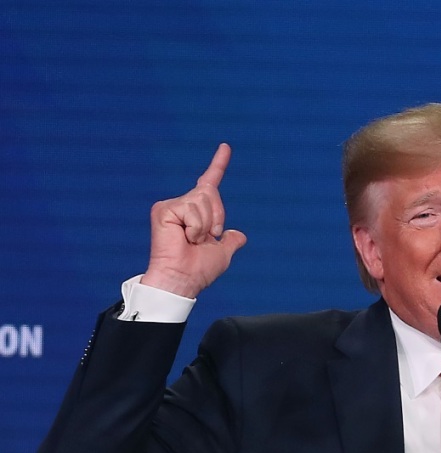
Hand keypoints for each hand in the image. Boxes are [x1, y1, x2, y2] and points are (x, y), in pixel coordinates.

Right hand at [140, 143, 246, 297]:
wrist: (182, 280)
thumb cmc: (198, 270)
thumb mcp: (222, 253)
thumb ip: (230, 242)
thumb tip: (238, 235)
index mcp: (197, 213)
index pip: (210, 183)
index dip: (218, 164)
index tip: (225, 147)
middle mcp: (183, 205)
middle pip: (211, 192)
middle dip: (217, 216)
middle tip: (206, 237)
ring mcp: (172, 206)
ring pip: (203, 200)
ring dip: (205, 224)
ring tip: (191, 240)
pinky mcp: (164, 210)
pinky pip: (192, 208)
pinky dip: (195, 226)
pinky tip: (184, 238)